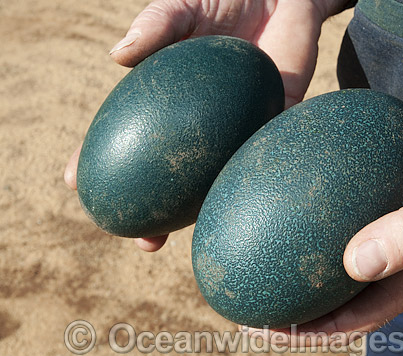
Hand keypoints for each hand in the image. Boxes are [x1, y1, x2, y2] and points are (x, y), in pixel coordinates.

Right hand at [65, 0, 350, 250]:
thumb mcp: (183, 7)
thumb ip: (158, 23)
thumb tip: (119, 56)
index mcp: (172, 100)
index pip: (130, 136)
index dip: (101, 161)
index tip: (78, 185)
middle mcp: (203, 124)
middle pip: (174, 174)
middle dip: (156, 210)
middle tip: (142, 238)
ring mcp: (239, 127)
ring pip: (216, 177)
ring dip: (203, 212)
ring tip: (190, 240)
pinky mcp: (279, 119)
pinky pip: (262, 152)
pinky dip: (248, 176)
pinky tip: (236, 201)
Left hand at [246, 126, 402, 345]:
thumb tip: (355, 263)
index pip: (346, 320)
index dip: (302, 331)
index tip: (259, 327)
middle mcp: (394, 268)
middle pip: (332, 300)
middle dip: (290, 306)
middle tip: (245, 296)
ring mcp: (392, 243)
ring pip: (337, 268)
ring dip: (300, 272)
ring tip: (260, 260)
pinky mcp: (390, 214)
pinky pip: (348, 229)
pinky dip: (320, 231)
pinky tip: (298, 213)